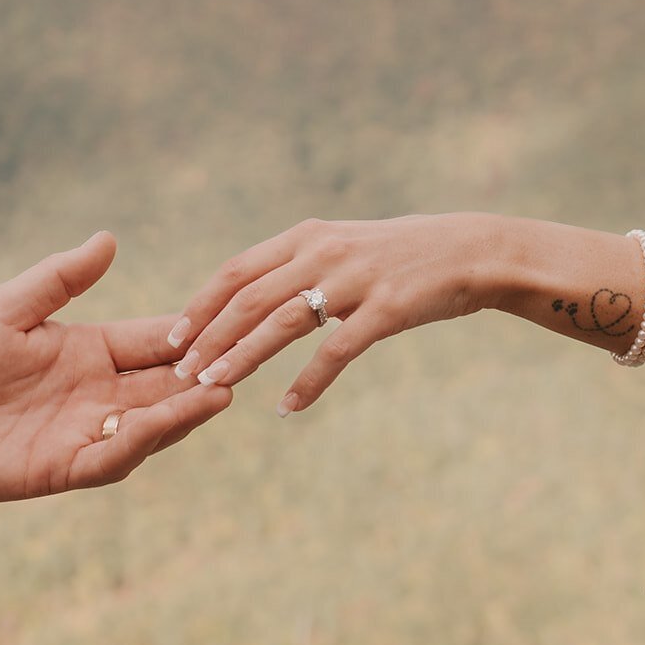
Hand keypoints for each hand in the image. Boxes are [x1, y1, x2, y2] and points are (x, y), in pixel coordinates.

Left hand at [0, 231, 230, 502]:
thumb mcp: (7, 307)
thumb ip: (61, 279)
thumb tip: (109, 238)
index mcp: (85, 351)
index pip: (151, 341)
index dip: (188, 335)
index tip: (229, 320)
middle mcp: (92, 395)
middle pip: (161, 387)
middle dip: (200, 377)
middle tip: (242, 363)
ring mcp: (79, 434)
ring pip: (147, 427)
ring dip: (181, 413)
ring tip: (218, 394)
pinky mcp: (58, 469)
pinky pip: (108, 461)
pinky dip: (136, 445)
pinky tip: (158, 424)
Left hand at [170, 215, 505, 414]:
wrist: (471, 252)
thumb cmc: (400, 255)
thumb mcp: (341, 247)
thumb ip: (297, 265)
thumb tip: (248, 295)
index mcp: (307, 238)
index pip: (236, 271)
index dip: (200, 306)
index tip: (173, 339)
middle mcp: (324, 253)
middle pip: (250, 298)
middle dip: (210, 337)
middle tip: (182, 372)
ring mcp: (355, 280)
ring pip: (283, 322)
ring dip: (243, 356)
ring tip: (214, 386)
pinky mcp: (387, 309)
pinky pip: (336, 351)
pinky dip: (308, 381)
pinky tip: (288, 406)